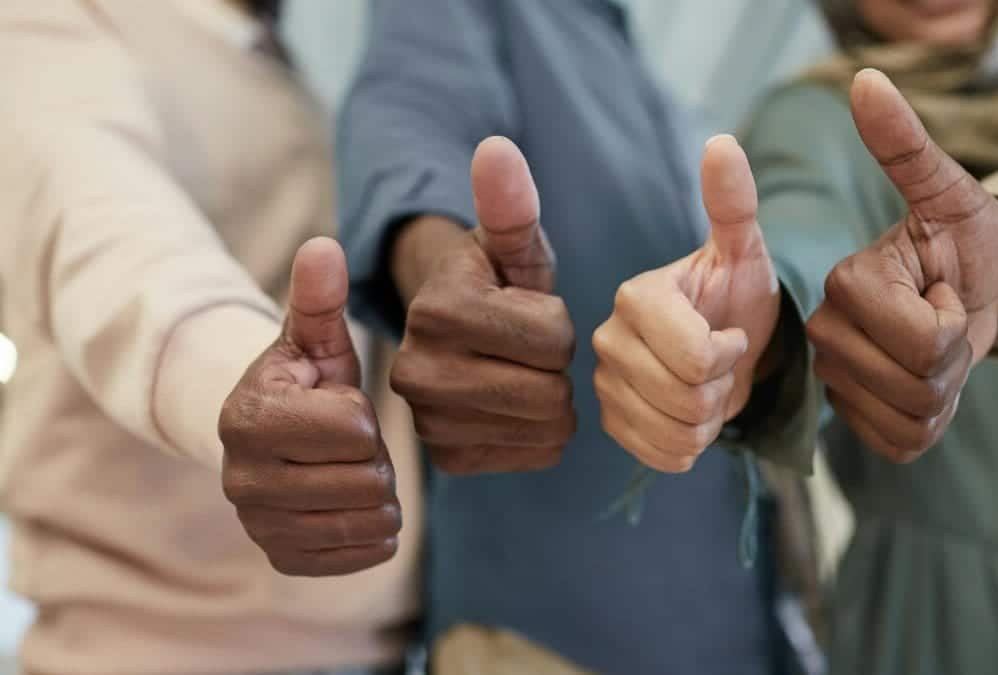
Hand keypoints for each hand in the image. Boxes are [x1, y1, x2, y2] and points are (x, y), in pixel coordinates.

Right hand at [219, 237, 401, 575]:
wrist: (271, 440)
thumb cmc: (305, 383)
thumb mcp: (313, 338)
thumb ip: (319, 297)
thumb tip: (322, 245)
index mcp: (248, 416)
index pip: (352, 427)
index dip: (364, 415)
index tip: (344, 406)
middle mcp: (240, 479)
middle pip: (364, 479)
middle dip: (376, 458)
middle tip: (356, 445)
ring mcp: (258, 525)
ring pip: (366, 520)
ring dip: (380, 496)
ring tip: (357, 470)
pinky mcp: (282, 558)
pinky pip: (360, 557)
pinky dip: (375, 533)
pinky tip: (359, 504)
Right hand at [389, 137, 575, 474]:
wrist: (453, 334)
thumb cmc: (493, 283)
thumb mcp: (509, 244)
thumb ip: (510, 204)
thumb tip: (496, 148)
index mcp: (436, 310)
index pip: (554, 339)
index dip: (559, 324)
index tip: (528, 311)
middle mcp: (417, 371)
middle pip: (550, 390)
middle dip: (557, 367)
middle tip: (530, 350)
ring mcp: (427, 422)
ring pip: (548, 426)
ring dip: (554, 400)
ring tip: (523, 373)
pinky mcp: (446, 458)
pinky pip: (537, 455)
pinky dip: (542, 434)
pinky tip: (516, 407)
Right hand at [593, 135, 779, 472]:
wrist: (727, 345)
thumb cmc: (737, 296)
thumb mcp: (745, 252)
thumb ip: (732, 204)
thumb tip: (722, 144)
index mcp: (637, 296)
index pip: (696, 357)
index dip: (729, 354)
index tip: (730, 332)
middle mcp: (607, 338)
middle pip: (687, 399)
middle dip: (721, 387)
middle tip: (720, 363)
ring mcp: (604, 385)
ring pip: (677, 434)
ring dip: (709, 418)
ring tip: (707, 385)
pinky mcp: (610, 425)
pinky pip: (664, 458)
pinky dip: (691, 444)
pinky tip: (689, 413)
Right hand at [807, 69, 997, 462]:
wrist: (971, 285)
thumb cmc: (964, 238)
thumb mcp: (949, 191)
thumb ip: (905, 145)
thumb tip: (866, 80)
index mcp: (845, 286)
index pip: (923, 341)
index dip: (954, 322)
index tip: (944, 288)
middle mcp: (824, 336)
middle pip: (917, 385)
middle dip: (953, 359)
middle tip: (943, 318)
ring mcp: (835, 382)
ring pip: (912, 419)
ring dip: (946, 391)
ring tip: (936, 350)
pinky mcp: (855, 418)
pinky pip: (903, 444)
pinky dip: (930, 422)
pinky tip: (925, 385)